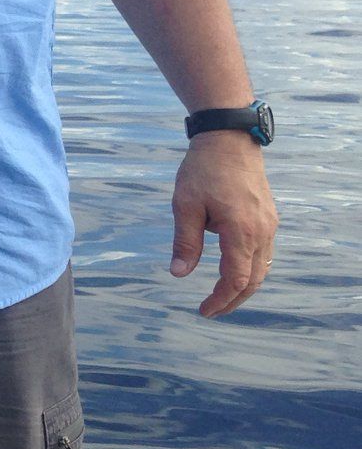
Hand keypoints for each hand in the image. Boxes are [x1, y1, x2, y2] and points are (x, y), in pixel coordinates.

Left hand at [168, 131, 278, 316]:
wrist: (229, 138)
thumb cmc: (203, 169)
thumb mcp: (185, 205)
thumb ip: (185, 242)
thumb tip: (179, 274)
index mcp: (241, 232)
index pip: (235, 280)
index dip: (220, 300)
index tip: (203, 310)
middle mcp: (262, 232)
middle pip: (254, 280)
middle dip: (233, 300)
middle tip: (212, 310)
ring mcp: (269, 224)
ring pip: (263, 268)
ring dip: (244, 286)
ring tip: (221, 296)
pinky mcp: (268, 216)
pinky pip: (264, 252)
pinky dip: (250, 268)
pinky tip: (233, 269)